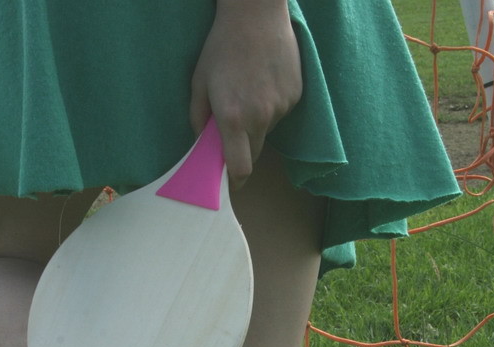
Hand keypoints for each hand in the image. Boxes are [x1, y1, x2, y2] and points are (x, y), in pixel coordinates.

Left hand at [190, 0, 301, 188]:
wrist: (256, 14)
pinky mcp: (295, 96)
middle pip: (254, 154)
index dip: (235, 180)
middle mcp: (260, 118)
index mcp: (233, 119)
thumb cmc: (222, 46)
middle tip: (234, 131)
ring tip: (249, 91)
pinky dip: (272, 106)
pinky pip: (281, 113)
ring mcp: (281, 108)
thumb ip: (198, 119)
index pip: (240, 168)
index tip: (231, 183)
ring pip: (267, 131)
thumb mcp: (199, 82)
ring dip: (258, 123)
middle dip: (243, 150)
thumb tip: (203, 144)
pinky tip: (264, 81)